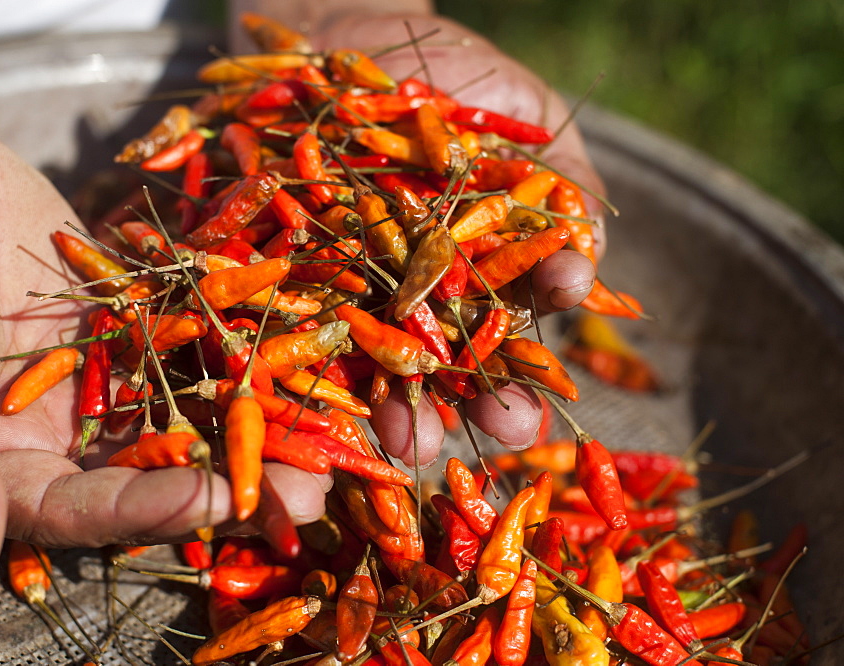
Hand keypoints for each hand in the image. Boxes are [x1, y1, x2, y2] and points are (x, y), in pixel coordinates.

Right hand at [0, 83, 325, 578]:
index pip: (77, 508)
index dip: (147, 510)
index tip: (217, 500)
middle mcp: (52, 429)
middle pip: (152, 471)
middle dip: (231, 480)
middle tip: (310, 492)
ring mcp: (94, 370)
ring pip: (185, 406)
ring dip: (255, 422)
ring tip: (331, 429)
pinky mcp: (123, 313)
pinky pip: (186, 332)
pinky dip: (238, 341)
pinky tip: (301, 343)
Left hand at [303, 12, 605, 465]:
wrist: (345, 36)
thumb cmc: (449, 75)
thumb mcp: (520, 119)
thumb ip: (560, 186)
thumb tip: (585, 265)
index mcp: (475, 278)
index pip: (502, 347)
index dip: (518, 386)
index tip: (530, 415)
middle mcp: (409, 299)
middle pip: (431, 372)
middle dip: (454, 413)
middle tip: (459, 440)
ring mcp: (342, 290)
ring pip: (361, 365)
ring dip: (384, 409)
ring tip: (403, 437)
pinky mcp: (281, 272)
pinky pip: (288, 321)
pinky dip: (297, 361)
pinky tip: (310, 397)